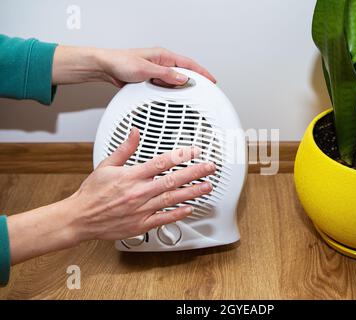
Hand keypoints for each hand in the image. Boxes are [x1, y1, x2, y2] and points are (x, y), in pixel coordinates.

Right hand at [7, 128, 214, 263]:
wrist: (80, 218)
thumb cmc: (92, 193)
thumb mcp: (106, 165)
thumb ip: (124, 149)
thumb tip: (135, 132)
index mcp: (131, 176)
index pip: (161, 163)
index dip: (180, 156)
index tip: (194, 151)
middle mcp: (139, 192)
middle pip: (172, 180)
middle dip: (194, 172)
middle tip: (210, 168)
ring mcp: (141, 209)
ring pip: (172, 199)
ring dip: (192, 192)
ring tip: (207, 187)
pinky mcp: (141, 224)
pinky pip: (163, 219)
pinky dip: (178, 214)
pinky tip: (190, 208)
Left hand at [52, 46, 215, 86]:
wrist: (105, 67)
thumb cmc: (120, 62)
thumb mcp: (145, 70)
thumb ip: (165, 74)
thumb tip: (182, 79)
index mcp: (163, 55)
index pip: (189, 64)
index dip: (202, 73)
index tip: (211, 81)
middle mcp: (161, 62)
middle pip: (184, 73)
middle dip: (194, 82)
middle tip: (203, 92)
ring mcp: (156, 71)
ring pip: (174, 81)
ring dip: (180, 88)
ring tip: (189, 98)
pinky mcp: (150, 79)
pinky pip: (165, 86)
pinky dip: (170, 92)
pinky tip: (171, 98)